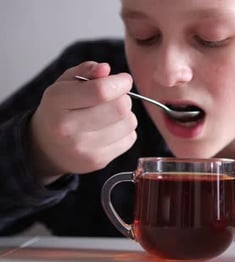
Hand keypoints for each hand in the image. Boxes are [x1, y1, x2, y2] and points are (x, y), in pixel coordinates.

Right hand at [29, 61, 137, 183]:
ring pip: (129, 123)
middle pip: (120, 108)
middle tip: (115, 98)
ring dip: (126, 115)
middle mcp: (67, 127)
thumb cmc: (60, 109)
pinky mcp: (98, 161)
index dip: (120, 82)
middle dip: (124, 98)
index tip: (123, 80)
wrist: (47, 146)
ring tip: (110, 115)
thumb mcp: (66, 83)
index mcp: (57, 101)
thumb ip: (86, 71)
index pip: (101, 91)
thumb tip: (105, 69)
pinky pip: (130, 139)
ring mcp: (83, 148)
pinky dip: (126, 131)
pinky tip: (110, 130)